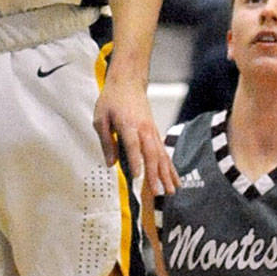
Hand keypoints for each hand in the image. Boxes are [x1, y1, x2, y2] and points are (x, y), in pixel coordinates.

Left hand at [93, 67, 177, 195]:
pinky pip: (164, 153)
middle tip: (157, 192)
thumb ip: (106, 141)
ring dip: (166, 175)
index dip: (135, 160)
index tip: (137, 176)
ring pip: (161, 156)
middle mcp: (144, 129)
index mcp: (128, 125)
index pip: (133, 145)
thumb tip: (110, 163)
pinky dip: (171, 167)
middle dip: (155, 174)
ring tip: (171, 191)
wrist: (128, 82)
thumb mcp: (100, 118)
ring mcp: (152, 131)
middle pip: (151, 154)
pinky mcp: (155, 133)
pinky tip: (175, 180)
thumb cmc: (112, 99)